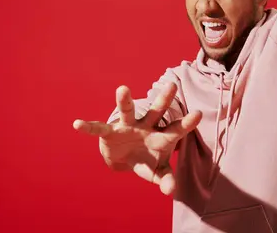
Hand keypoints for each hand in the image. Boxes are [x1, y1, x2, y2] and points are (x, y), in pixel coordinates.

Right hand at [73, 84, 201, 194]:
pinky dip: (89, 127)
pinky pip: (99, 128)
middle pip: (157, 112)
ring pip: (129, 111)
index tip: (198, 114)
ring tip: (122, 89)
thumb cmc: (146, 160)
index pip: (176, 129)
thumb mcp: (156, 171)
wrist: (125, 158)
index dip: (187, 123)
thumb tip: (171, 191)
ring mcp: (129, 126)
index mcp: (161, 136)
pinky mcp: (111, 131)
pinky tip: (77, 124)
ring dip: (125, 101)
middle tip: (172, 85)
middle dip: (164, 100)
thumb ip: (166, 178)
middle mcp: (147, 126)